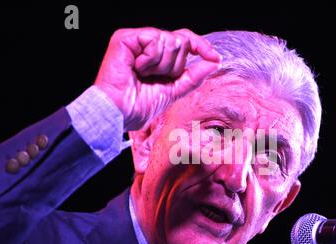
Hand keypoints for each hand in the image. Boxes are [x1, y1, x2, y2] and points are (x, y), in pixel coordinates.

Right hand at [95, 27, 220, 130]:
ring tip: (143, 75)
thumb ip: (194, 76)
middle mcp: (146, 44)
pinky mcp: (125, 38)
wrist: (120, 113)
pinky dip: (151, 59)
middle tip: (155, 78)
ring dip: (162, 65)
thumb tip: (216, 61)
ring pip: (170, 40)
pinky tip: (137, 68)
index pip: (184, 41)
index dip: (200, 46)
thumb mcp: (175, 90)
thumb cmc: (139, 105)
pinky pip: (155, 39)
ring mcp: (136, 40)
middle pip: (181, 41)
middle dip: (174, 66)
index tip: (215, 57)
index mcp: (157, 55)